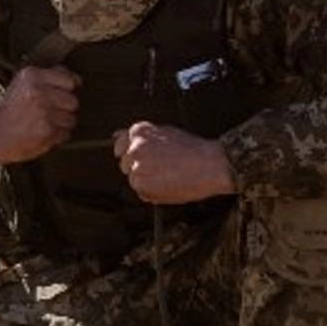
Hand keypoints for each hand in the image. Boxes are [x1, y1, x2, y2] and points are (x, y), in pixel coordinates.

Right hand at [0, 64, 79, 164]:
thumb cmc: (9, 110)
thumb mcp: (22, 84)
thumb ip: (47, 79)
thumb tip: (76, 80)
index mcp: (32, 76)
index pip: (69, 80)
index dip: (67, 90)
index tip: (60, 95)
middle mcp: (39, 92)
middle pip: (73, 101)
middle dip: (63, 109)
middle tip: (47, 112)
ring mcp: (44, 112)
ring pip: (71, 119)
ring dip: (61, 124)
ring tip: (43, 123)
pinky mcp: (48, 132)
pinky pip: (66, 134)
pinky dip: (57, 137)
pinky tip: (42, 133)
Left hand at [114, 121, 235, 203]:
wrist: (211, 165)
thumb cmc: (193, 149)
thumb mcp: (165, 132)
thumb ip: (140, 135)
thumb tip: (115, 135)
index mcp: (139, 132)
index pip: (119, 145)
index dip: (132, 154)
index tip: (143, 158)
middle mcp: (134, 149)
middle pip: (125, 164)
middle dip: (140, 168)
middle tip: (163, 168)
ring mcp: (137, 169)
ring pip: (134, 180)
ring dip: (147, 181)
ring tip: (169, 176)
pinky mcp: (143, 187)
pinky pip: (142, 193)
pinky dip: (152, 193)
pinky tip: (170, 185)